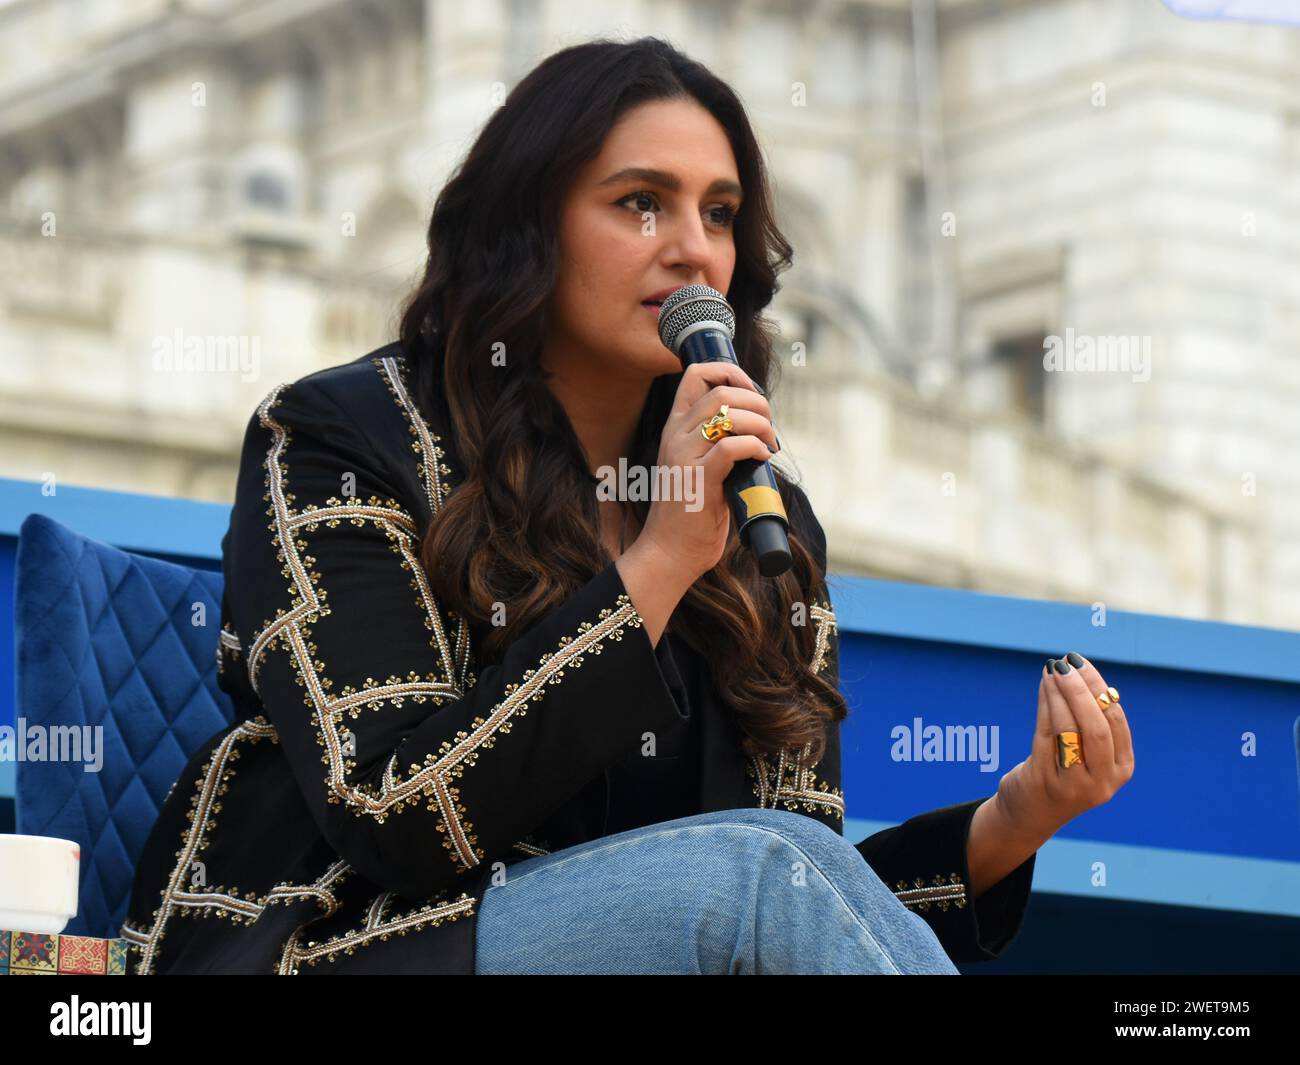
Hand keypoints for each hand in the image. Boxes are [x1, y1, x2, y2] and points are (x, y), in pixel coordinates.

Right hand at [635, 360, 776, 581]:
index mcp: (674, 429)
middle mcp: (675, 436)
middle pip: (720, 390)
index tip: (752, 391)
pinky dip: (754, 447)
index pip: (695, 374)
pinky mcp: (698, 479)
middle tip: (769, 427)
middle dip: (756, 401)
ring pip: (727, 414)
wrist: (669, 553)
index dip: (730, 371)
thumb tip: (757, 428)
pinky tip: (762, 458)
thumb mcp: (699, 468)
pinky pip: (731, 447)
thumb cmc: (690, 515)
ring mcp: (683, 456)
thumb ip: (718, 444)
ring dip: (760, 424)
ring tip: (769, 444)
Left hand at [995, 652, 1135, 840]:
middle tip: (1066, 663)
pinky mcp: (1044, 781)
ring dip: (1059, 693)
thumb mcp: (1087, 753)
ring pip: (1068, 729)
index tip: (1082, 663)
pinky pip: (1045, 734)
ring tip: (1051, 668)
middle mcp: (1102, 781)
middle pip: (1095, 726)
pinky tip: (1043, 686)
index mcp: (1121, 769)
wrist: (1030, 813)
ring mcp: (1073, 784)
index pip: (1115, 721)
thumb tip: (1082, 672)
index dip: (1099, 688)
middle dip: (1080, 689)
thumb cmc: (1063, 773)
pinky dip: (1044, 705)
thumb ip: (1091, 722)